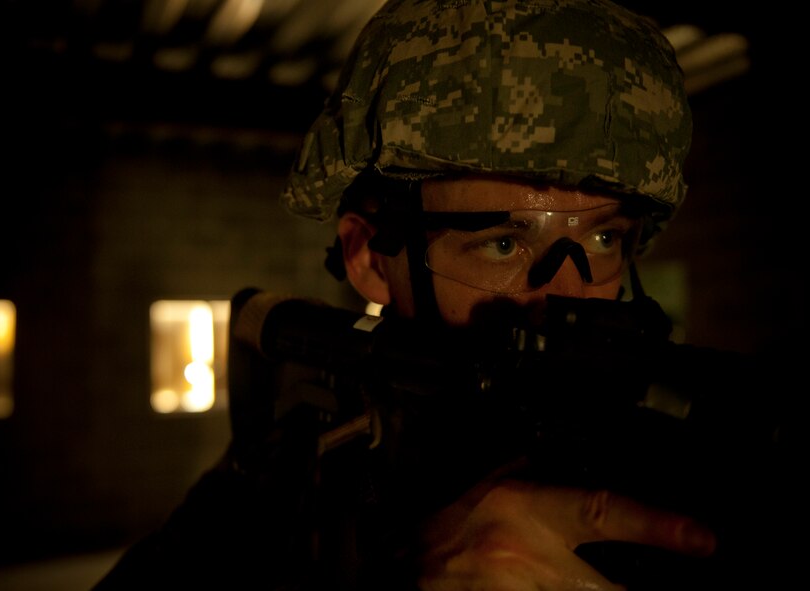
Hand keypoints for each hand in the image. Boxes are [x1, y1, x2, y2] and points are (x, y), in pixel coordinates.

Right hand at [416, 476, 716, 590]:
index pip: (602, 512)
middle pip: (607, 588)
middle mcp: (529, 558)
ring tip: (599, 586)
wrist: (392, 562)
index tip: (703, 540)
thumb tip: (562, 468)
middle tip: (674, 589)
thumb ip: (530, 475)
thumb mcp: (487, 483)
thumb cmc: (438, 523)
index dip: (657, 525)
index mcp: (526, 510)